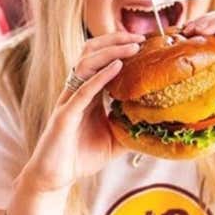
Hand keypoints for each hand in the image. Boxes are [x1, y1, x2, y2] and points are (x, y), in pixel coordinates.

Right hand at [20, 32, 143, 191]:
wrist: (54, 177)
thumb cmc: (80, 157)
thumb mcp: (114, 140)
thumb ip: (130, 127)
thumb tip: (159, 124)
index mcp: (87, 94)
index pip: (101, 60)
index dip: (119, 46)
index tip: (143, 40)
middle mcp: (76, 91)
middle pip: (90, 53)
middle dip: (114, 40)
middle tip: (140, 37)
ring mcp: (69, 101)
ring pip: (84, 65)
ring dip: (109, 52)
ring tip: (132, 46)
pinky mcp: (64, 116)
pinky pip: (82, 91)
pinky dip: (100, 76)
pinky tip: (116, 67)